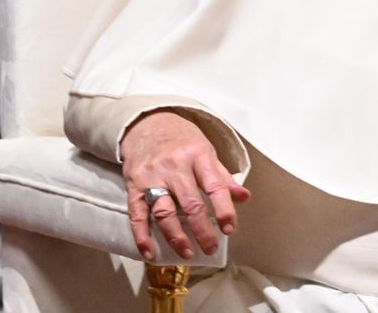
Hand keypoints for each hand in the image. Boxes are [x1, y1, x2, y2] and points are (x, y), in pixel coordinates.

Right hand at [120, 110, 249, 259]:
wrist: (146, 123)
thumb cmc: (182, 140)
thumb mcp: (207, 150)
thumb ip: (223, 177)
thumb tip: (244, 198)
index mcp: (198, 156)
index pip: (215, 187)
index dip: (224, 210)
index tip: (229, 229)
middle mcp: (175, 166)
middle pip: (190, 204)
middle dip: (202, 230)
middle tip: (210, 248)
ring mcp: (152, 176)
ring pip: (164, 212)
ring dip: (175, 237)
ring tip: (186, 253)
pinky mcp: (133, 185)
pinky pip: (137, 215)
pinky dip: (142, 236)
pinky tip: (150, 253)